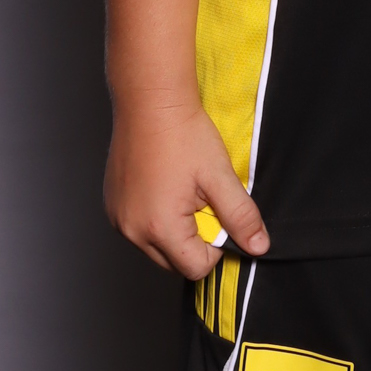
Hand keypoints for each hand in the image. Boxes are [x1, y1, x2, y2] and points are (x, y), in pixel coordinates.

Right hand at [103, 89, 269, 278]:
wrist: (151, 102)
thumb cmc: (183, 134)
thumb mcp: (220, 177)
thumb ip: (241, 216)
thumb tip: (258, 246)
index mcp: (159, 228)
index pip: (195, 268)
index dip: (215, 246)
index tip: (218, 215)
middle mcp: (131, 230)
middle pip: (173, 263)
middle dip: (193, 241)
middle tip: (200, 202)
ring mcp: (117, 218)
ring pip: (155, 247)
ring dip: (173, 231)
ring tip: (181, 192)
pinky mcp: (112, 206)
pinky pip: (138, 229)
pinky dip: (154, 219)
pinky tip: (163, 188)